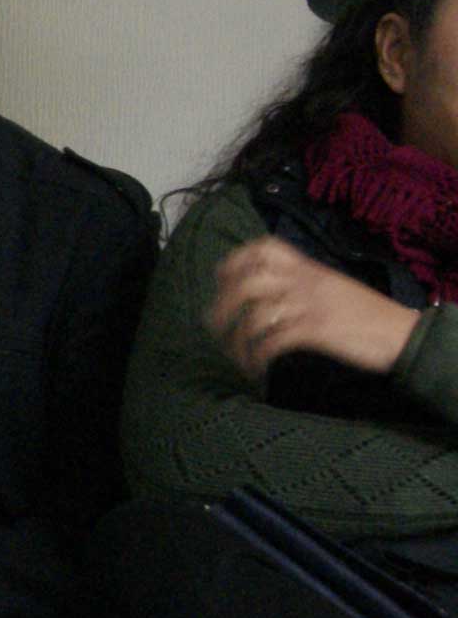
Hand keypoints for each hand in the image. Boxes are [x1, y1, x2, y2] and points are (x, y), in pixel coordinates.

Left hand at [209, 236, 419, 386]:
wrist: (403, 334)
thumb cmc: (367, 314)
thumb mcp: (332, 287)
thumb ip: (302, 284)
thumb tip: (267, 294)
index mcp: (309, 268)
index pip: (264, 248)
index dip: (234, 262)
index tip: (222, 280)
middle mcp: (306, 282)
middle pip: (248, 282)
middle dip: (222, 304)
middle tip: (214, 326)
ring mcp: (310, 305)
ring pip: (256, 314)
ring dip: (237, 338)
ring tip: (234, 354)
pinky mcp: (316, 331)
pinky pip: (274, 341)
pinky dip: (258, 357)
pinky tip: (257, 369)